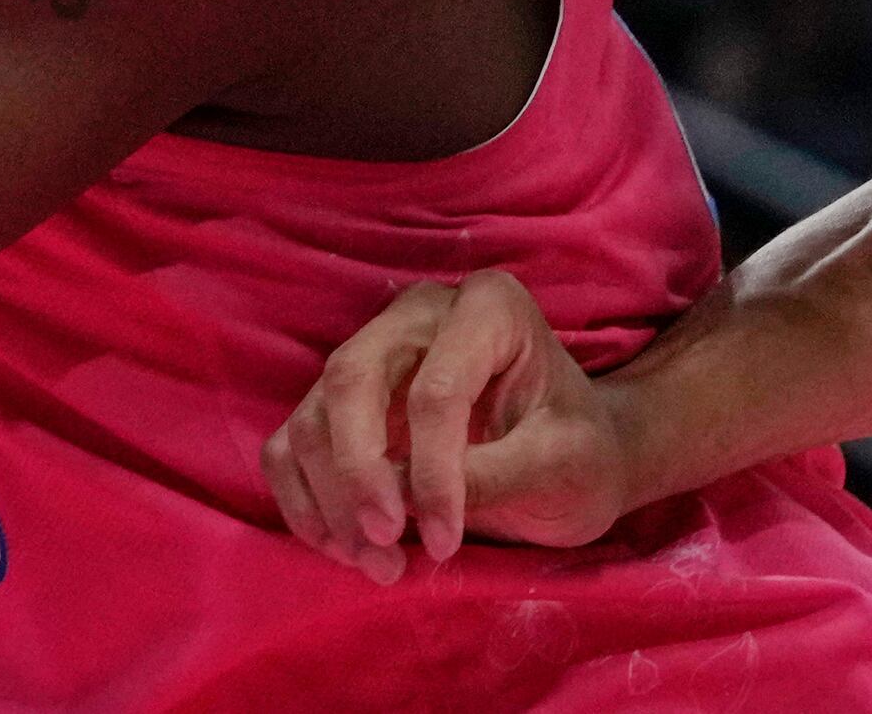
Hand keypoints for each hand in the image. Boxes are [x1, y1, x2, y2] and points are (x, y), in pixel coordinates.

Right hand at [262, 270, 642, 580]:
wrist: (570, 456)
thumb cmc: (578, 452)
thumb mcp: (562, 465)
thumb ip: (493, 475)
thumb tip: (407, 506)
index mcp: (489, 308)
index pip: (437, 388)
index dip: (433, 472)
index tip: (447, 542)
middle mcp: (419, 313)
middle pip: (352, 379)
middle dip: (359, 473)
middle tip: (384, 545)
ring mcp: (373, 349)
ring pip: (314, 414)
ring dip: (330, 500)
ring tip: (378, 564)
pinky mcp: (343, 400)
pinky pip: (292, 442)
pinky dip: (302, 498)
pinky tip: (340, 546)